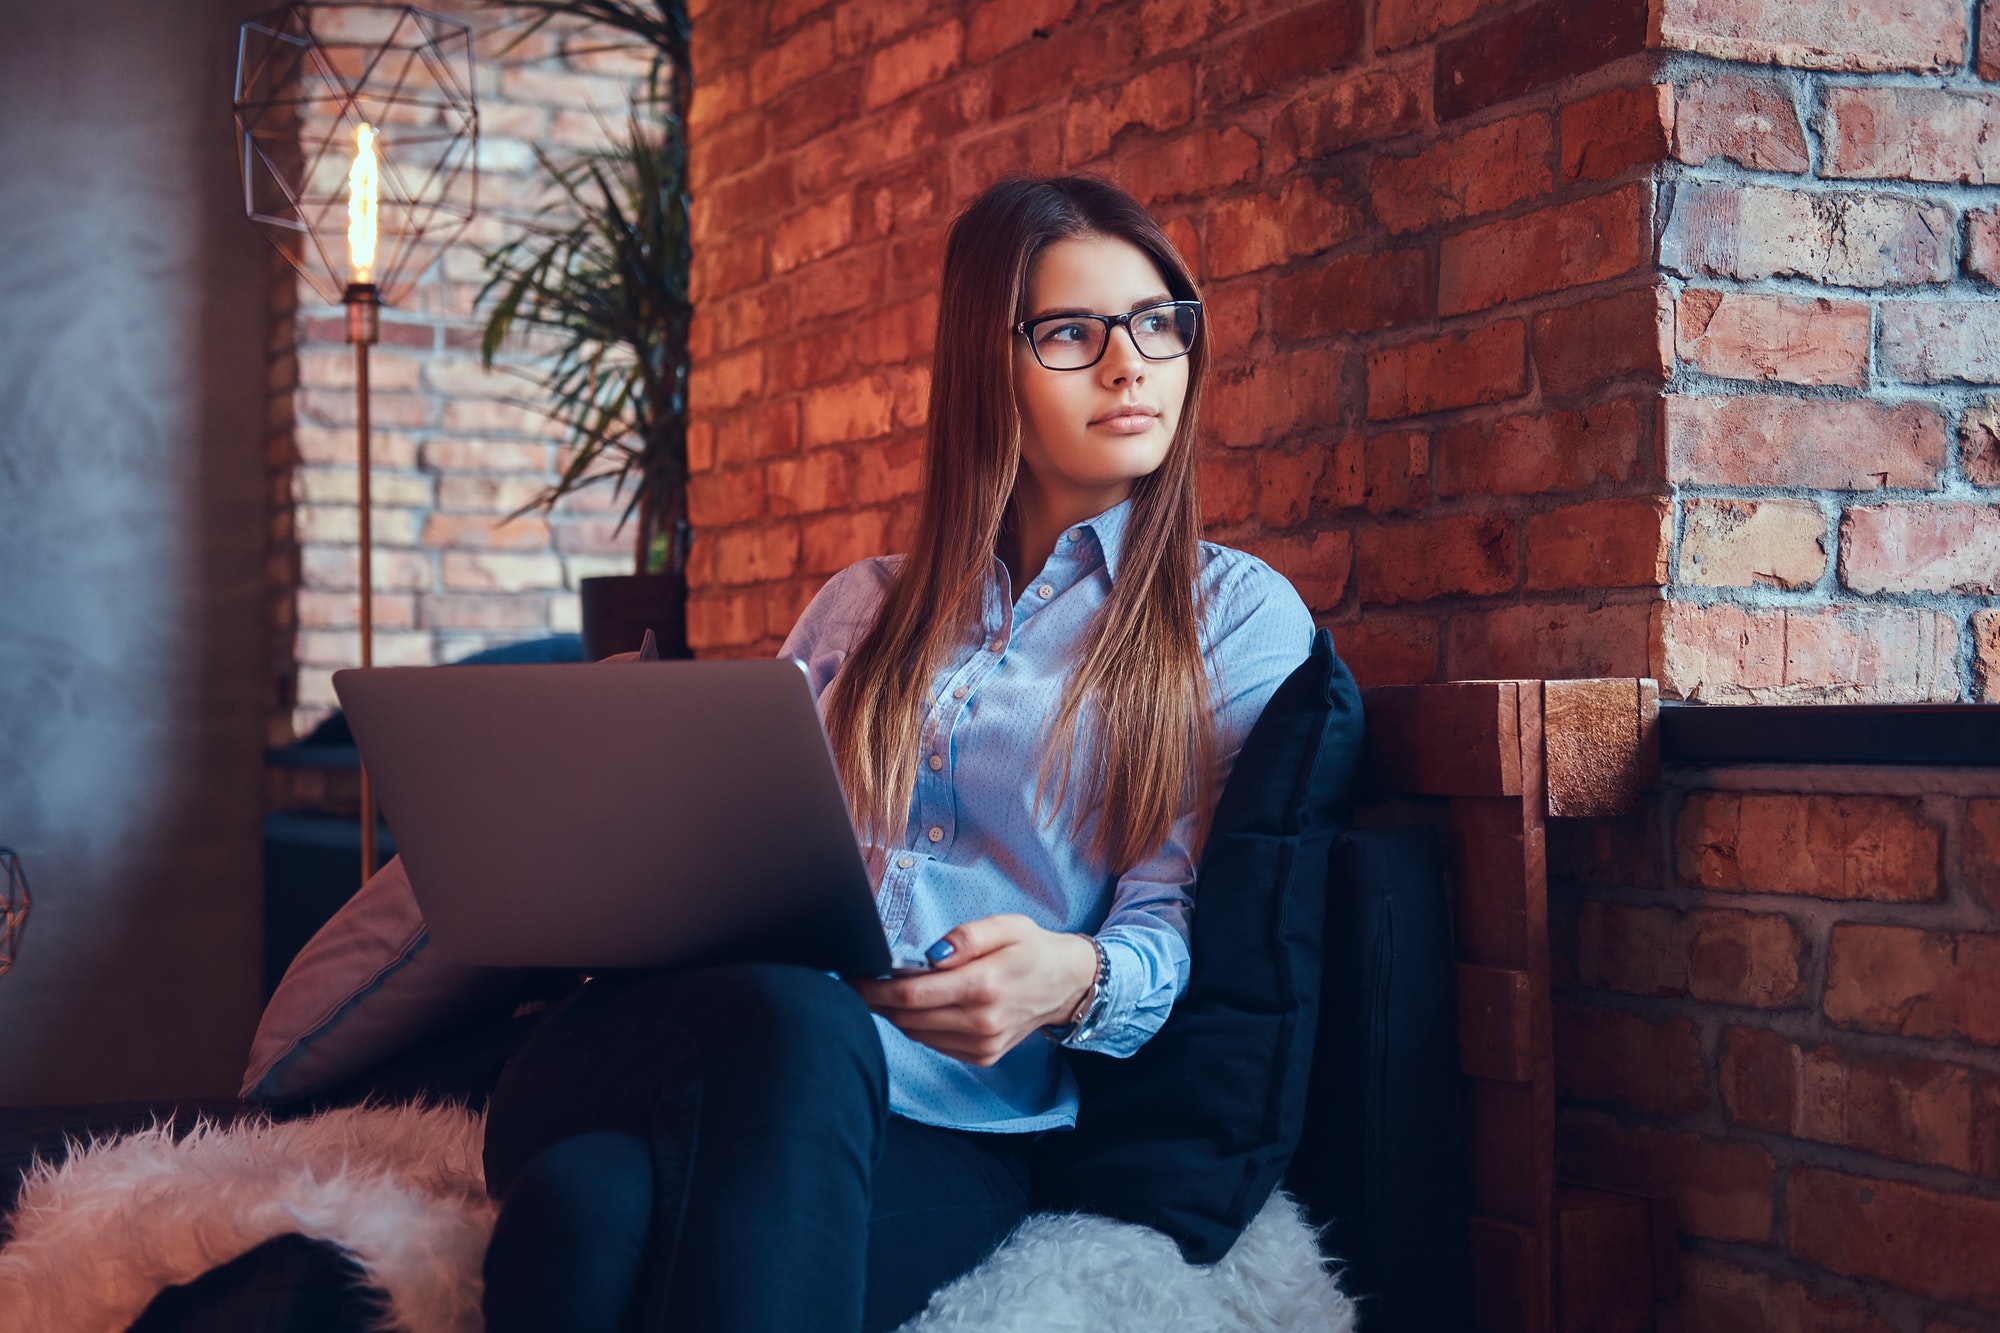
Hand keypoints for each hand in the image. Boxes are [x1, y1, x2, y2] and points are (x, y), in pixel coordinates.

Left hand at [849, 915, 1098, 1066]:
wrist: (1067, 984)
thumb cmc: (1032, 948)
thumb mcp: (1006, 925)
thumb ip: (967, 936)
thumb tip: (931, 954)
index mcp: (984, 985)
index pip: (912, 995)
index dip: (874, 989)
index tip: (851, 977)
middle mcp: (982, 1022)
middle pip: (908, 1018)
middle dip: (875, 1002)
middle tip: (855, 982)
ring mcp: (983, 1044)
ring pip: (917, 1034)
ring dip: (893, 1015)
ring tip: (880, 992)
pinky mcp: (982, 1056)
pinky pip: (934, 1044)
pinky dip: (916, 1026)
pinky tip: (913, 1008)